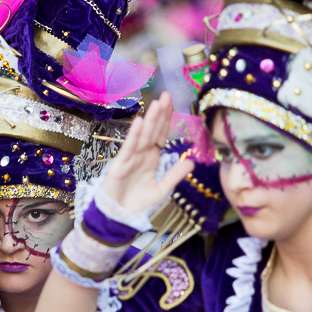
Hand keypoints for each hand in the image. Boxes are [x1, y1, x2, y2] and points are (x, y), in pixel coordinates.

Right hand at [101, 92, 194, 214]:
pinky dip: (134, 135)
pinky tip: (139, 122)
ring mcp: (130, 158)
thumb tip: (192, 162)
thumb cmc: (137, 204)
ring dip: (149, 120)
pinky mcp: (120, 165)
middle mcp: (141, 155)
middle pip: (152, 131)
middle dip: (159, 114)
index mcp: (151, 158)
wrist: (118, 217)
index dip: (166, 120)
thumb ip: (174, 175)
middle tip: (166, 95)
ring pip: (142, 136)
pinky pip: (128, 148)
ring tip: (156, 104)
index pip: (160, 135)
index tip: (171, 103)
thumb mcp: (161, 189)